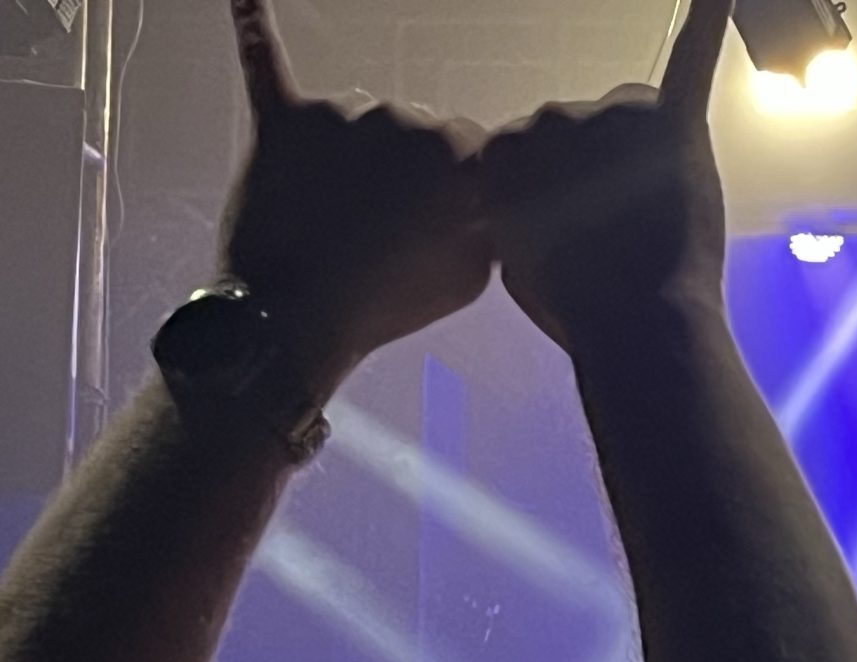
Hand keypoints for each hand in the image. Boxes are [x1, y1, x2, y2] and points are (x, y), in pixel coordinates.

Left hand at [218, 0, 491, 395]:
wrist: (295, 318)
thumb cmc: (390, 301)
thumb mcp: (475, 273)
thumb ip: (486, 218)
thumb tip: (483, 193)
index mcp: (457, 153)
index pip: (470, 148)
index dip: (457, 192)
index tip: (438, 227)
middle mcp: (400, 115)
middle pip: (412, 130)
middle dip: (404, 175)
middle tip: (383, 232)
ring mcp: (337, 113)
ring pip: (359, 120)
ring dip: (354, 159)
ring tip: (337, 218)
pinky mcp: (280, 118)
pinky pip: (265, 60)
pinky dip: (253, 21)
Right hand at [477, 0, 729, 353]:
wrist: (637, 326)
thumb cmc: (579, 308)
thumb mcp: (516, 257)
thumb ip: (518, 204)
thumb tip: (527, 190)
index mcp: (501, 149)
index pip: (540, 160)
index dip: (565, 207)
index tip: (575, 246)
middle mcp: (549, 115)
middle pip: (586, 137)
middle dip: (606, 183)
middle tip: (620, 240)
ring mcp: (612, 116)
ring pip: (632, 118)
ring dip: (645, 164)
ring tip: (651, 221)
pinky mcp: (676, 124)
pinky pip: (693, 56)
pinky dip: (707, 17)